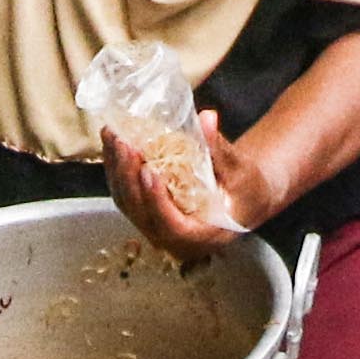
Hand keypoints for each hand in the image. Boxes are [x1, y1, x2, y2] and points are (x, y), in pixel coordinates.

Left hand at [98, 105, 265, 257]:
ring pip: (127, 203)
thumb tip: (206, 118)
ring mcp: (156, 229)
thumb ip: (219, 149)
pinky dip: (117, 169)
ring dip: (116, 169)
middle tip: (124, 142)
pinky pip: (125, 195)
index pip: (172, 225)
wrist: (243, 200)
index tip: (148, 170)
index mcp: (201, 237)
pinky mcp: (146, 214)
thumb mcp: (240, 172)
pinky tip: (113, 143)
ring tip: (113, 136)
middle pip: (140, 212)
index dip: (156, 199)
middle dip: (128, 175)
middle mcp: (174, 240)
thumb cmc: (246, 191)